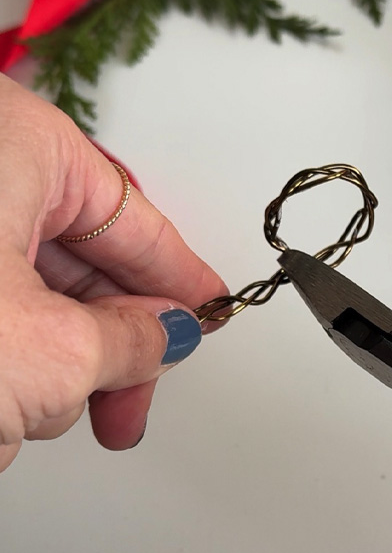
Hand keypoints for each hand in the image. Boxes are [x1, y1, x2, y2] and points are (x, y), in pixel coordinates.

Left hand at [0, 73, 226, 466]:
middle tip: (125, 399)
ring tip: (21, 411)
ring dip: (39, 367)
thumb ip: (129, 342)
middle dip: (101, 347)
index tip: (211, 308)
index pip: (133, 219)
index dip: (180, 278)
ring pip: (22, 291)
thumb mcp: (51, 350)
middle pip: (75, 260)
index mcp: (17, 141)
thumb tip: (161, 336)